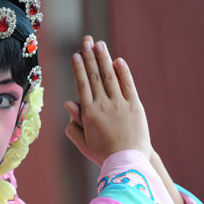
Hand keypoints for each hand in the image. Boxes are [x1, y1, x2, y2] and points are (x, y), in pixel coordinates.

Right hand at [64, 36, 151, 166]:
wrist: (128, 162)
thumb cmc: (103, 154)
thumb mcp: (82, 142)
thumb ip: (73, 124)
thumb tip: (68, 103)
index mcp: (88, 113)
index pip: (82, 84)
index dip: (78, 68)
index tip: (75, 55)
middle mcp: (103, 104)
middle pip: (94, 76)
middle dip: (89, 56)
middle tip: (86, 41)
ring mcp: (120, 104)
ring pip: (109, 77)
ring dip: (104, 59)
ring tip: (99, 44)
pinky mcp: (135, 106)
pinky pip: (128, 86)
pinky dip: (123, 72)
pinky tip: (118, 60)